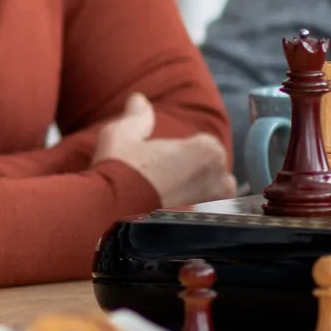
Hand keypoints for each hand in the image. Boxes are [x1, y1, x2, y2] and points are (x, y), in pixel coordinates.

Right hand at [90, 92, 233, 207]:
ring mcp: (216, 209)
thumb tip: (139, 99)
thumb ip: (137, 115)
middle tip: (161, 181)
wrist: (109, 214)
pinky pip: (204, 221)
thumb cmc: (119, 170)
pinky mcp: (207, 230)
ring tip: (163, 202)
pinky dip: (191, 220)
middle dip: (193, 175)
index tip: (160, 160)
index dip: (181, 152)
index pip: (203, 146)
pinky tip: (167, 221)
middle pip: (212, 173)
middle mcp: (221, 180)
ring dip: (194, 198)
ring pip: (211, 199)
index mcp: (208, 150)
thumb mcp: (122, 133)